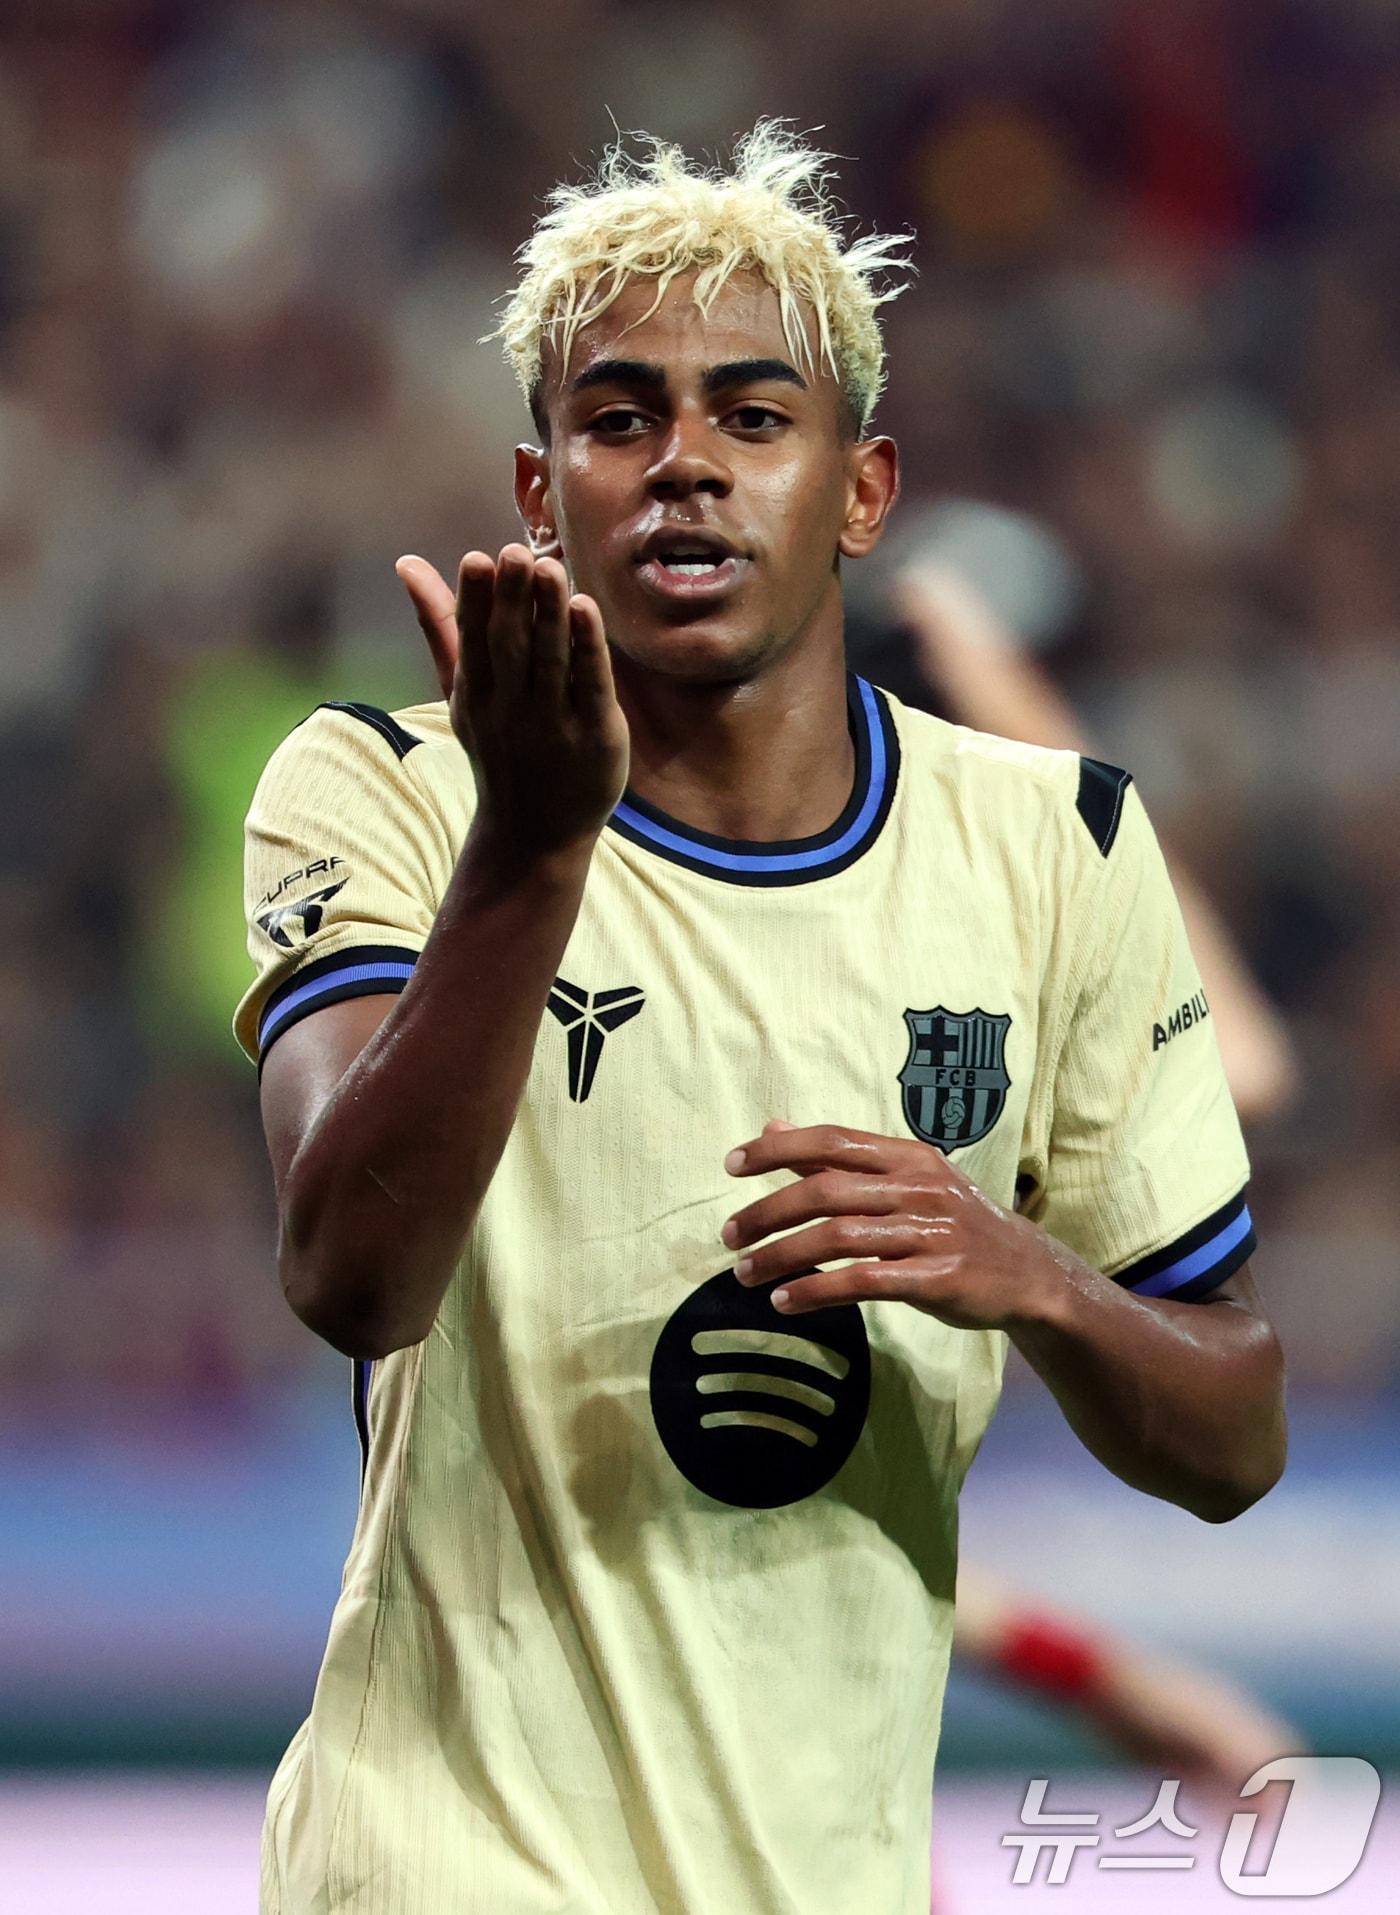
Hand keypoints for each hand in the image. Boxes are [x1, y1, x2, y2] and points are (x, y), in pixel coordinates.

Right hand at [396, 545, 629, 858]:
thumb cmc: (500, 747)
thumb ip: (441, 626)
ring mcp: (553, 723)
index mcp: (476, 693)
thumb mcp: (464, 691)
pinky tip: (586, 608)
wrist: (536, 833)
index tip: (476, 559)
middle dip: (511, 600)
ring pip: (550, 660)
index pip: (472, 640)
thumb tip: (407, 563)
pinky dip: (588, 647)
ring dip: (549, 613)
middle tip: (514, 552)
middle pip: (509, 646)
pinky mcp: (595, 734)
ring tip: (550, 568)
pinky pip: (590, 685)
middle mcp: (510, 707)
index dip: (474, 600)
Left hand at [722, 1119, 1055, 1322]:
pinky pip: (862, 1282)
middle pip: (826, 1191)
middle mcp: (919, 1188)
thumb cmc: (951, 1222)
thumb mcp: (905, 1180)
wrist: (1027, 1273)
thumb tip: (772, 1127)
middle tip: (727, 1236)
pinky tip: (785, 1301)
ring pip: (837, 1238)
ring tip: (744, 1274)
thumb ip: (838, 1159)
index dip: (777, 1149)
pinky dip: (816, 1291)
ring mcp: (930, 1233)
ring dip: (780, 1256)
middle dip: (767, 1212)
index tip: (731, 1165)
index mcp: (908, 1157)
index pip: (832, 1141)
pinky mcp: (936, 1279)